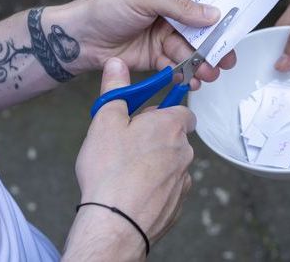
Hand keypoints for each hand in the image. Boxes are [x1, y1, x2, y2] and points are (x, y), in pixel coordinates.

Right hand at [65, 58, 194, 259]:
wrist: (115, 222)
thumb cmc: (110, 172)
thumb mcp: (105, 120)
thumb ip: (115, 89)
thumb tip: (117, 65)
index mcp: (171, 126)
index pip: (180, 110)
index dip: (161, 111)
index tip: (143, 115)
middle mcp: (184, 151)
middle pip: (174, 137)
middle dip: (154, 138)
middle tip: (125, 144)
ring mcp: (183, 180)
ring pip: (171, 163)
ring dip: (154, 163)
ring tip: (125, 171)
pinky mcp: (177, 204)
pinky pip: (168, 189)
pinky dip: (154, 188)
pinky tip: (132, 191)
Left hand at [70, 0, 235, 87]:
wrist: (80, 39)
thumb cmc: (106, 8)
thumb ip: (180, 6)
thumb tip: (212, 14)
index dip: (220, 8)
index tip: (236, 23)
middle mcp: (171, 10)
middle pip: (202, 27)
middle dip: (215, 44)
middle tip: (227, 60)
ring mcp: (165, 34)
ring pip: (192, 50)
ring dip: (202, 63)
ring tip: (208, 75)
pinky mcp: (157, 56)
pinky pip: (178, 65)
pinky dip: (186, 74)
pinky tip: (191, 81)